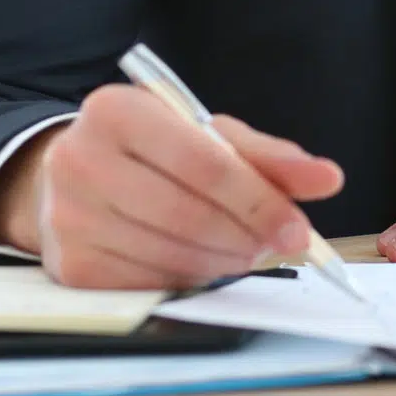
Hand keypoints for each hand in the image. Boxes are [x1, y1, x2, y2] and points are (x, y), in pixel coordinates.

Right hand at [0, 85, 345, 288]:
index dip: (258, 200)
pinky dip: (189, 280)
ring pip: (171, 254)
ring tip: (246, 251)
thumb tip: (327, 179)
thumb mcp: (205, 135)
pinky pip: (148, 284)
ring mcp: (68, 217)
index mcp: (116, 111)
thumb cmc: (151, 151)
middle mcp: (79, 160)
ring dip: (224, 262)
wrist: (70, 176)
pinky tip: (204, 264)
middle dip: (247, 237)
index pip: (203, 161)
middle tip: (281, 246)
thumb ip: (269, 156)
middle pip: (187, 213)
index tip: (299, 228)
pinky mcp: (69, 267)